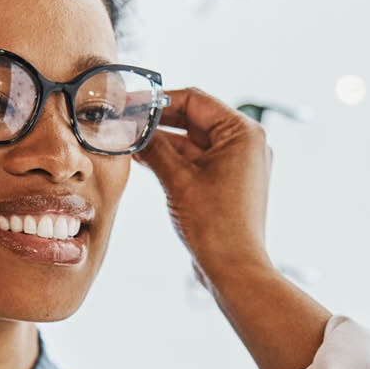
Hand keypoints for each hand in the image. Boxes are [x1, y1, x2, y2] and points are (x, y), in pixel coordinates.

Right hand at [134, 88, 274, 277]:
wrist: (233, 268)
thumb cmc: (215, 225)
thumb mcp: (177, 179)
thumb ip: (154, 147)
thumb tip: (131, 127)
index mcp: (242, 133)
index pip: (195, 100)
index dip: (158, 100)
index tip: (129, 102)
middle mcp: (245, 143)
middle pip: (194, 118)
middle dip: (158, 121)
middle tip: (124, 120)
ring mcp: (238, 163)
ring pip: (193, 140)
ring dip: (162, 140)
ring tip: (128, 139)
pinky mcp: (228, 181)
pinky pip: (197, 160)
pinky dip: (173, 158)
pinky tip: (144, 157)